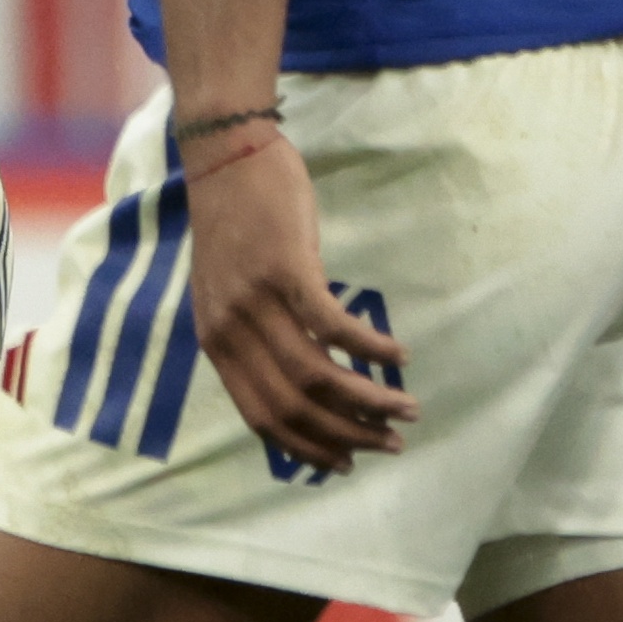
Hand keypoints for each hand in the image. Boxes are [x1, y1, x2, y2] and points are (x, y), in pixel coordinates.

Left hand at [177, 121, 410, 473]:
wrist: (224, 159)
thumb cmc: (237, 227)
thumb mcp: (229, 293)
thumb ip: (254, 337)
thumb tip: (301, 383)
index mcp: (215, 342)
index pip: (260, 416)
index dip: (306, 447)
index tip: (347, 462)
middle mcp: (229, 329)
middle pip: (293, 404)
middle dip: (348, 433)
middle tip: (392, 442)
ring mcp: (254, 301)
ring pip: (317, 374)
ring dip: (369, 399)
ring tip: (407, 407)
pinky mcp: (285, 270)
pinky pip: (334, 326)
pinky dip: (370, 348)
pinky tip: (399, 356)